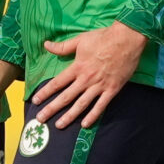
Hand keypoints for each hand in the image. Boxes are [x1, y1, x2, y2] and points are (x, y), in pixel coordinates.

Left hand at [32, 22, 146, 128]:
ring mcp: (99, 85)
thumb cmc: (103, 38)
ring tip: (59, 125)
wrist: (127, 39)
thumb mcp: (80, 40)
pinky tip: (85, 124)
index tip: (36, 101)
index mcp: (77, 67)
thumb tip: (46, 45)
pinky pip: (101, 105)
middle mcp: (86, 79)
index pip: (57, 82)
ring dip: (69, 116)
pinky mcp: (112, 89)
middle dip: (52, 108)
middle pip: (66, 97)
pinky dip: (93, 116)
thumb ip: (63, 46)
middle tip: (41, 118)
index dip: (45, 92)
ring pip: (81, 104)